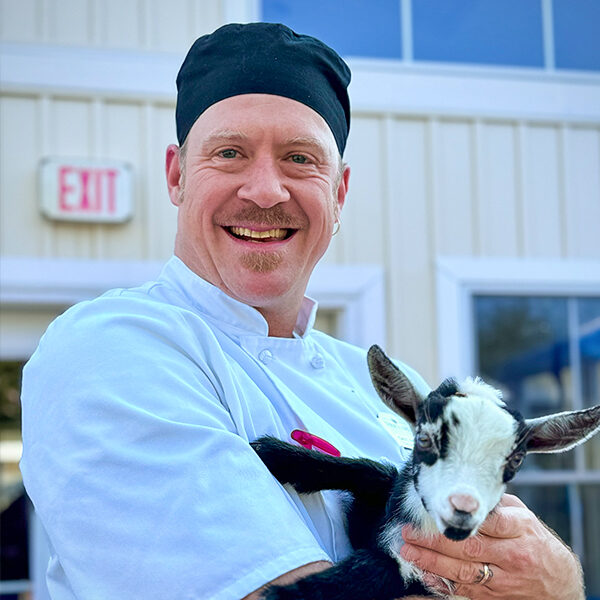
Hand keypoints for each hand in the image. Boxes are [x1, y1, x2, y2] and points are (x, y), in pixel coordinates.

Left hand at [399, 494, 584, 599]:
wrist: (560, 583)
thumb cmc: (534, 541)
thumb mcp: (523, 516)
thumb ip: (495, 505)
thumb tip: (464, 493)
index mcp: (520, 530)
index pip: (490, 522)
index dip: (462, 517)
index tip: (436, 508)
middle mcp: (512, 556)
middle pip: (468, 547)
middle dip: (434, 539)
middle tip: (409, 531)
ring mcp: (504, 580)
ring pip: (463, 571)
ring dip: (431, 561)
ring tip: (408, 550)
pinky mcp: (496, 597)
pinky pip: (464, 590)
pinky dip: (441, 582)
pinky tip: (424, 572)